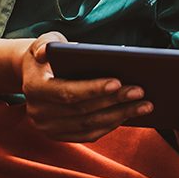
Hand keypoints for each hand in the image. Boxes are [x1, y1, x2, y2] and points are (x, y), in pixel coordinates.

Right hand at [19, 32, 150, 141]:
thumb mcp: (44, 41)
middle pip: (83, 111)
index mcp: (33, 88)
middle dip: (114, 101)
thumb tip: (46, 53)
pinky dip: (111, 125)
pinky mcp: (59, 136)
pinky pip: (89, 135)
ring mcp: (48, 128)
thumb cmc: (47, 54)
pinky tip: (129, 113)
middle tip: (141, 91)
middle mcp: (38, 113)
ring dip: (119, 115)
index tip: (118, 82)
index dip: (93, 89)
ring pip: (89, 125)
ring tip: (145, 105)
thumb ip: (46, 43)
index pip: (67, 92)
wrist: (35, 74)